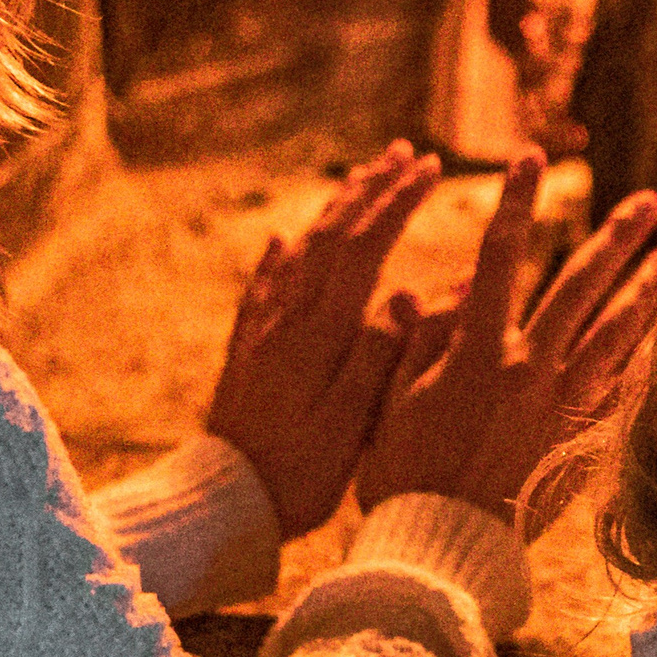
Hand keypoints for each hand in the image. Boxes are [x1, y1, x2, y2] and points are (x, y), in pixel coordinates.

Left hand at [203, 142, 444, 539]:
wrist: (224, 502)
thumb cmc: (297, 475)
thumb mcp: (350, 424)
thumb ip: (377, 357)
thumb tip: (408, 294)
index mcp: (320, 334)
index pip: (365, 248)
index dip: (399, 203)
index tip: (432, 171)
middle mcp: (288, 319)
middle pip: (333, 236)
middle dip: (374, 190)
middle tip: (407, 154)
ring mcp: (263, 331)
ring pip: (301, 251)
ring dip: (335, 210)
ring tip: (362, 178)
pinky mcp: (246, 350)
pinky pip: (263, 285)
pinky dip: (280, 254)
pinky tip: (284, 239)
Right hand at [354, 155, 656, 536]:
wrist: (437, 546)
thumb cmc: (399, 475)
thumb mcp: (392, 399)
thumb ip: (416, 341)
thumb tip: (431, 292)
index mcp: (476, 350)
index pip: (499, 254)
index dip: (516, 201)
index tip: (531, 159)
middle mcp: (527, 369)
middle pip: (579, 285)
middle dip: (615, 237)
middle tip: (648, 201)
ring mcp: (559, 405)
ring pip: (616, 334)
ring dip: (647, 292)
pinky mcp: (575, 440)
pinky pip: (622, 390)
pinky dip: (647, 358)